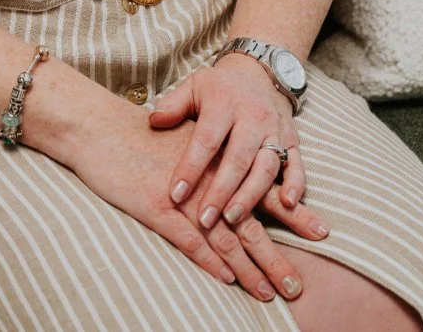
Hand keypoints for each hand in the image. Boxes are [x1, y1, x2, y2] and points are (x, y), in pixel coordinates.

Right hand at [66, 100, 306, 302]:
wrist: (101, 128)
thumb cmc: (140, 135)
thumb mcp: (183, 138)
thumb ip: (209, 157)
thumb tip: (232, 175)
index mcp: (217, 162)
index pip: (263, 191)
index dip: (292, 212)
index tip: (321, 232)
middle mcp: (207, 181)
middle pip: (250, 224)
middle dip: (275, 258)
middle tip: (298, 287)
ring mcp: (183, 197)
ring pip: (225, 238)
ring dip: (248, 270)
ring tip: (270, 293)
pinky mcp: (156, 208)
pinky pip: (188, 239)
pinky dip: (208, 259)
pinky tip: (225, 277)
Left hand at [148, 53, 329, 240]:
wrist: (258, 72)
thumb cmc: (218, 88)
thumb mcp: (193, 87)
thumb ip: (173, 106)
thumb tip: (153, 122)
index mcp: (224, 103)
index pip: (206, 140)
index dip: (190, 168)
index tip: (175, 195)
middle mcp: (253, 117)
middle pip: (238, 158)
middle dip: (221, 191)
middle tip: (205, 220)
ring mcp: (275, 129)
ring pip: (267, 166)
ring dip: (251, 195)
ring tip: (232, 219)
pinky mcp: (293, 140)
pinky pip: (298, 164)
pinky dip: (295, 184)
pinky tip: (287, 204)